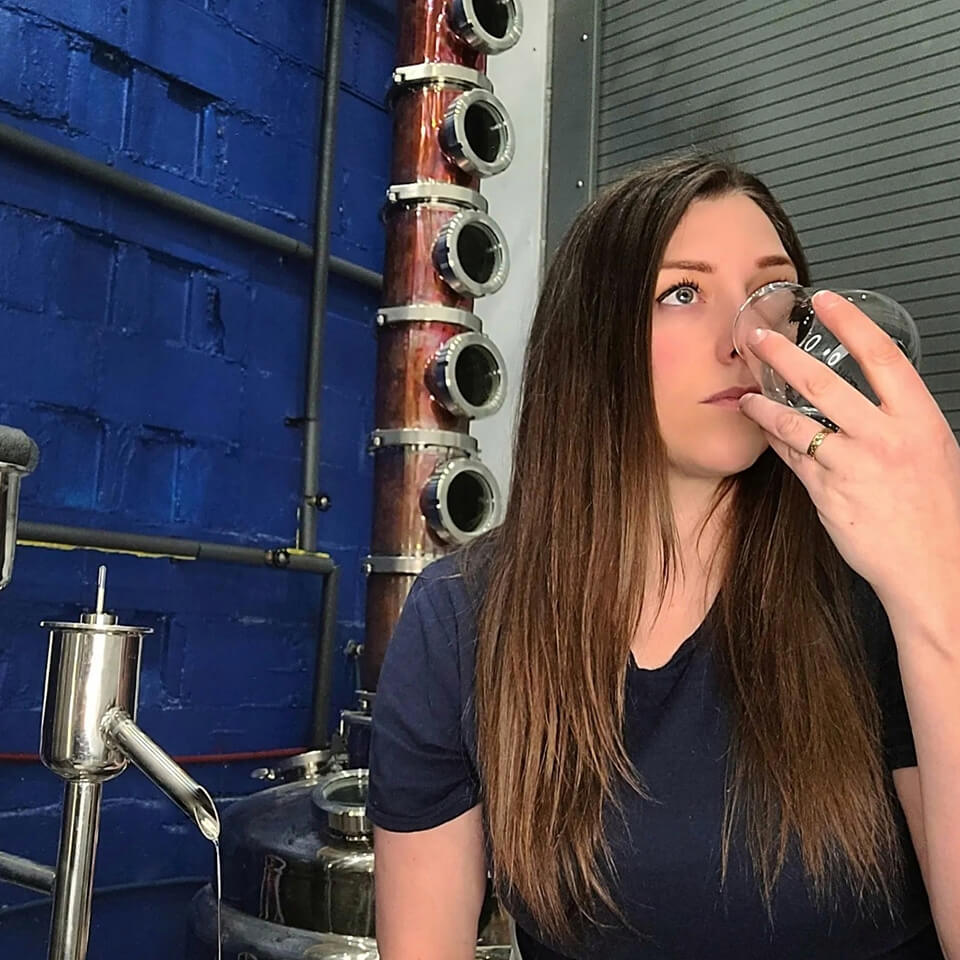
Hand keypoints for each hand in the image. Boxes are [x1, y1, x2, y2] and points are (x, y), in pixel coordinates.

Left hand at [737, 290, 959, 610]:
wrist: (934, 567)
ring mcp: (853, 466)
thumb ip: (899, 420)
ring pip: (796, 422)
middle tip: (758, 335)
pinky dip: (774, 439)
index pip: (882, 357)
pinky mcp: (827, 493)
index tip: (827, 300)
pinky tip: (761, 426)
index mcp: (918, 420)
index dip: (851, 324)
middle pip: (826, 383)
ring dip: (765, 402)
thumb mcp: (933, 451)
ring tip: (747, 389)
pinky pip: (792, 457)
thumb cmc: (937, 510)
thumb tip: (874, 397)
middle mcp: (885, 438)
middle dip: (786, 355)